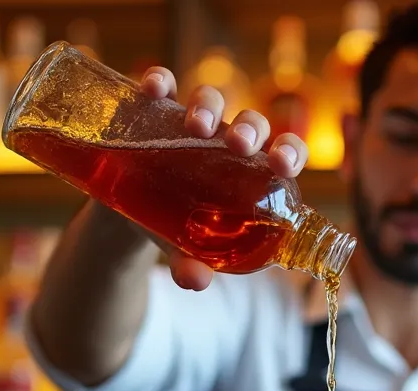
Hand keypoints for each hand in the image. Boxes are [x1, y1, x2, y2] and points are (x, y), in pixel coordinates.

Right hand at [131, 67, 311, 291]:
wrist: (126, 212)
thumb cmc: (175, 228)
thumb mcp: (183, 249)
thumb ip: (192, 264)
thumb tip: (195, 281)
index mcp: (250, 173)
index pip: (284, 153)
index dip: (290, 152)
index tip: (282, 164)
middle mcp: (227, 141)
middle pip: (251, 123)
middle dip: (249, 128)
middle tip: (238, 146)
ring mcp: (191, 122)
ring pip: (210, 99)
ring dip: (208, 106)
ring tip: (196, 126)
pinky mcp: (155, 111)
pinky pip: (162, 86)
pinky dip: (160, 82)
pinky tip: (154, 90)